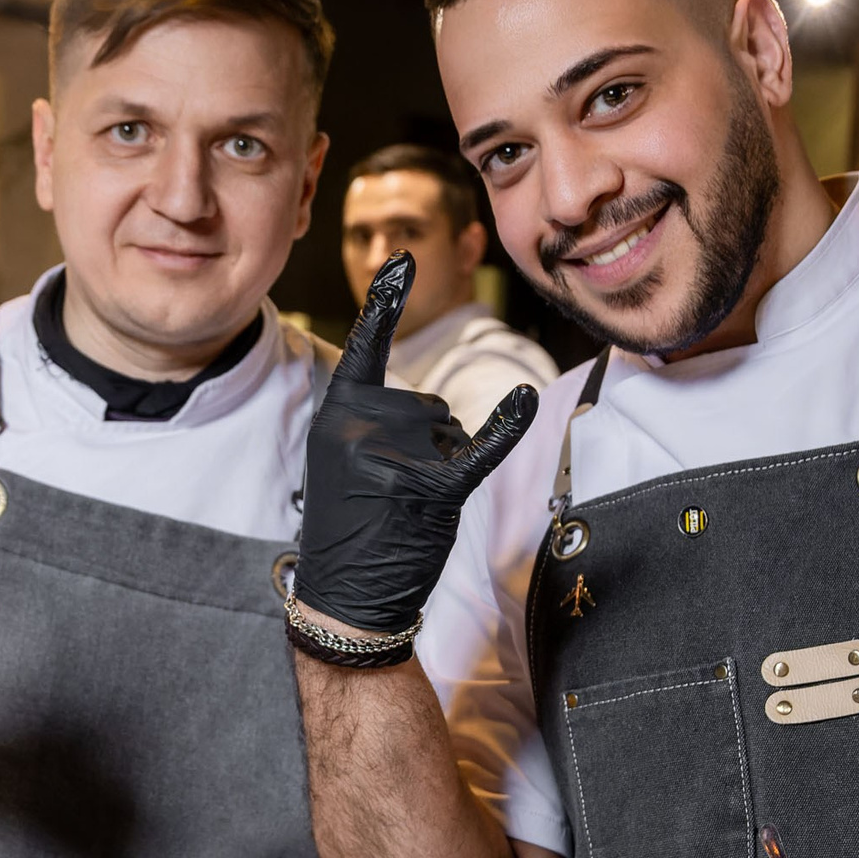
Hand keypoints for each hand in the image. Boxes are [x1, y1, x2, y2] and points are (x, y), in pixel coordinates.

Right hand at [295, 251, 540, 635]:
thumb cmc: (353, 532)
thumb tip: (438, 411)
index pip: (365, 346)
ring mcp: (393, 455)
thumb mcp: (344, 462)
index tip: (401, 257)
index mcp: (335, 414)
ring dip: (444, 467)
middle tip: (391, 496)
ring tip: (406, 508)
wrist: (346, 600)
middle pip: (427, 404)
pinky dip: (506, 428)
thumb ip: (376, 422)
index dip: (385, 302)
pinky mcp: (429, 487)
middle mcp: (360, 424)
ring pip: (451, 432)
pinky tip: (523, 399)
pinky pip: (478, 449)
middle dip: (426, 446)